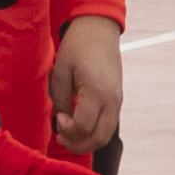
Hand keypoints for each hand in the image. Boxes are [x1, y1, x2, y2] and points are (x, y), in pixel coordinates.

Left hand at [49, 14, 124, 161]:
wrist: (99, 29)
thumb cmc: (78, 46)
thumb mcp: (62, 72)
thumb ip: (61, 100)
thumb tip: (62, 122)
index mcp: (97, 91)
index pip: (84, 126)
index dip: (67, 129)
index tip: (58, 118)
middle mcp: (112, 100)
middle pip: (98, 138)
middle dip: (77, 144)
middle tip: (60, 136)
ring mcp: (117, 101)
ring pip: (105, 136)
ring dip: (86, 141)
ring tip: (68, 133)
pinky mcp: (117, 100)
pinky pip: (108, 125)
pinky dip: (93, 132)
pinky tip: (78, 124)